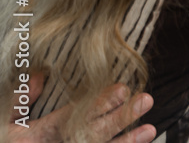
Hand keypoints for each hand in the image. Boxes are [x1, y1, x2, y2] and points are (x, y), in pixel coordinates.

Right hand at [8, 75, 154, 142]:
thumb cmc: (6, 140)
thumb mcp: (3, 121)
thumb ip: (20, 99)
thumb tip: (40, 75)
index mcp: (38, 135)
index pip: (73, 117)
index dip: (99, 104)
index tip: (122, 89)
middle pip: (92, 135)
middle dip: (120, 118)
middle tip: (145, 101)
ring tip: (150, 130)